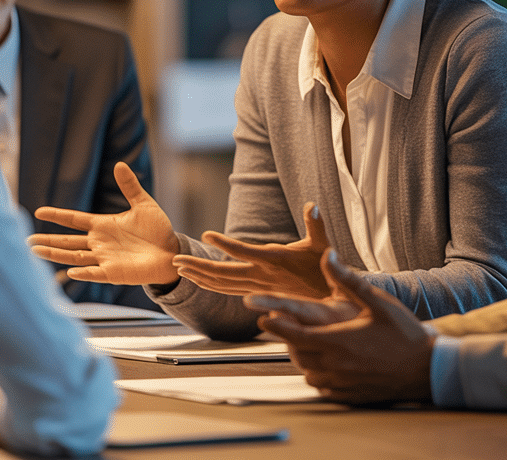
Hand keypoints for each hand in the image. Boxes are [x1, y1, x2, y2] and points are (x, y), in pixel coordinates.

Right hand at [28, 162, 179, 284]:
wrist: (172, 251)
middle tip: (25, 239)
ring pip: (74, 257)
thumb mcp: (143, 204)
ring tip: (35, 252)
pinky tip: (70, 272)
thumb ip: (129, 186)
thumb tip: (119, 164)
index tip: (39, 212)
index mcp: (103, 225)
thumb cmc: (158, 230)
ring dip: (56, 255)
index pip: (74, 220)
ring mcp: (104, 258)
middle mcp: (99, 243)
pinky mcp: (114, 273)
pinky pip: (95, 273)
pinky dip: (83, 273)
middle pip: (67, 241)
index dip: (57, 216)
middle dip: (48, 241)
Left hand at [172, 202, 331, 298]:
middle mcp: (262, 277)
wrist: (330, 302)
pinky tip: (199, 280)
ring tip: (180, 268)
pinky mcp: (257, 292)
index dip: (225, 244)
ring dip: (200, 276)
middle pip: (223, 273)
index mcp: (274, 262)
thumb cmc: (326, 269)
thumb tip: (313, 205)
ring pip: (222, 284)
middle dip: (198, 265)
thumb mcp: (323, 245)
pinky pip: (228, 290)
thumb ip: (316, 225)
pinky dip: (211, 284)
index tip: (207, 234)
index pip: (244, 252)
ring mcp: (258, 287)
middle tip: (176, 258)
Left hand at [246, 250, 433, 404]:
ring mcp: (341, 384)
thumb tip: (327, 255)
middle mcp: (334, 365)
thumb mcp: (377, 301)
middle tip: (284, 326)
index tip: (262, 317)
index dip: (275, 325)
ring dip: (301, 357)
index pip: (294, 333)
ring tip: (305, 342)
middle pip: (296, 353)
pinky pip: (322, 387)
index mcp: (336, 341)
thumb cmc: (405, 333)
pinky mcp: (349, 396)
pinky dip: (317, 374)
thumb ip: (347, 279)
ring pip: (307, 372)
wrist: (428, 370)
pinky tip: (325, 364)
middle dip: (287, 338)